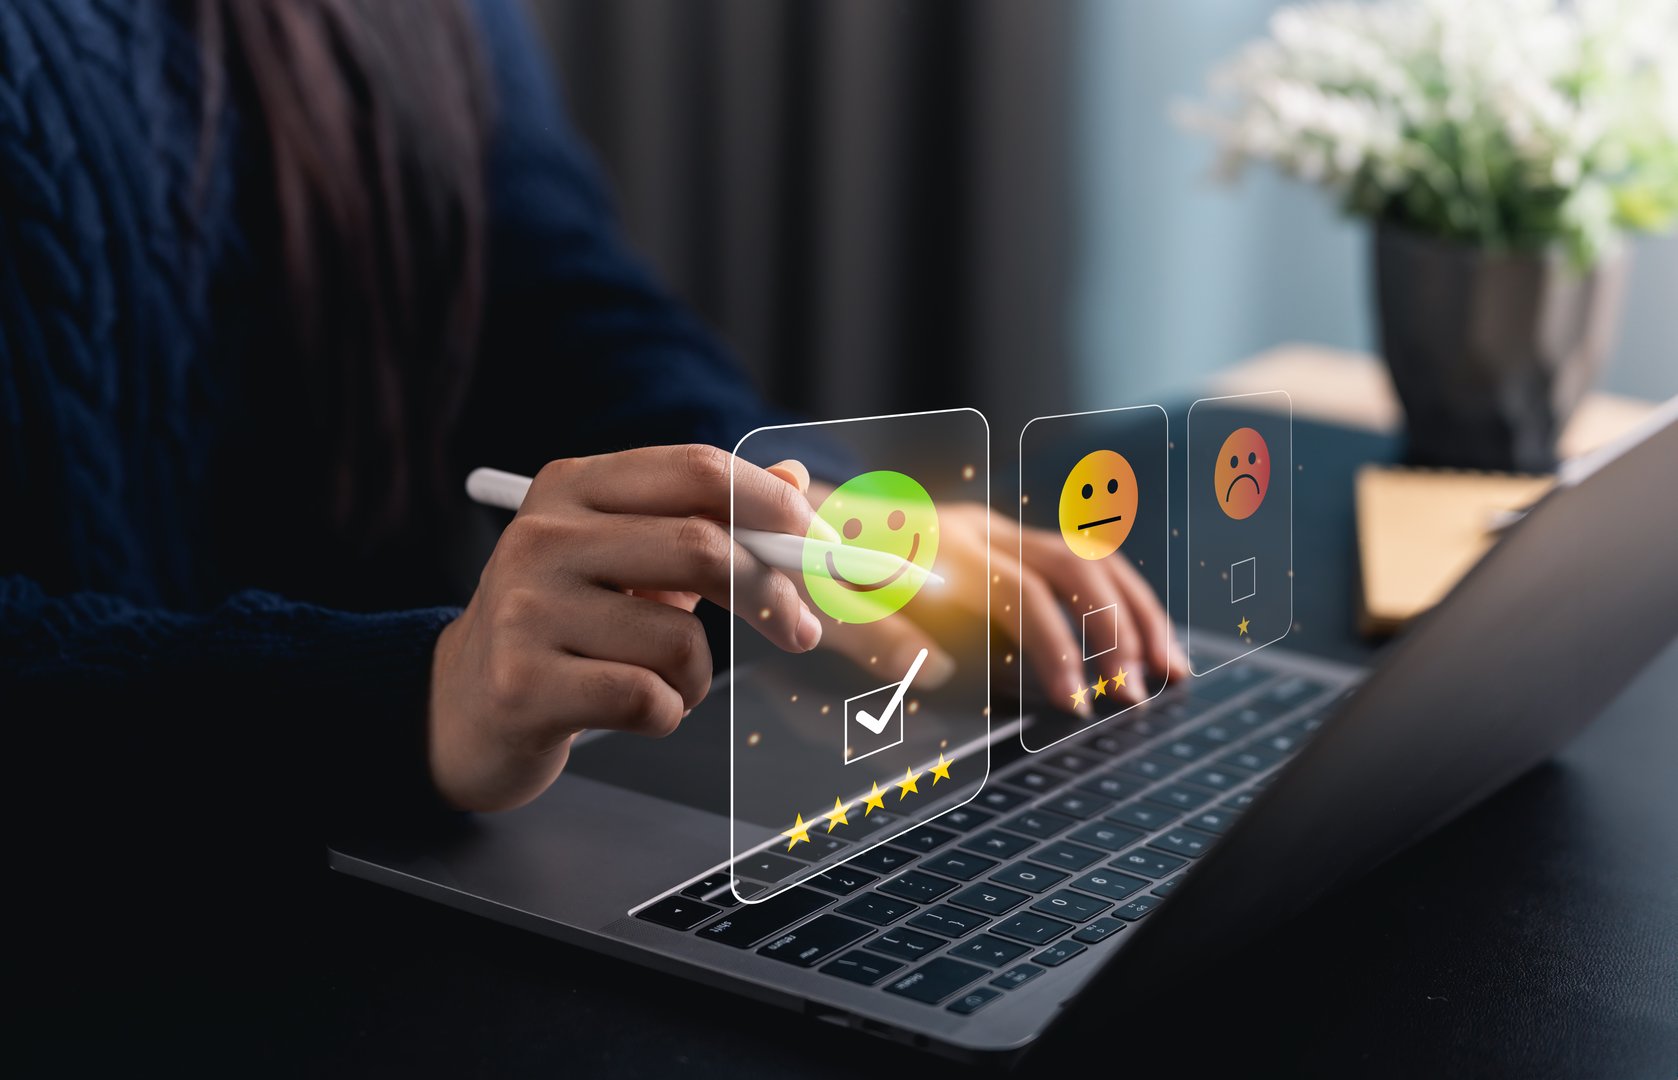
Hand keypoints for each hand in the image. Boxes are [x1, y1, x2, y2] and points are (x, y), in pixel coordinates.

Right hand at [428, 446, 819, 811]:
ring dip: (699, 675)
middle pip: (702, 547)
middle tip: (799, 630)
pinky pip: (649, 698)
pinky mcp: (523, 685)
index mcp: (570, 488)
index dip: (774, 504)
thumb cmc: (564, 627)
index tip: (821, 543)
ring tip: (663, 681)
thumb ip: (706, 519)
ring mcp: (526, 610)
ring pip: (681, 640)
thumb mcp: (628, 559)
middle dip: (770, 595)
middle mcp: (541, 537)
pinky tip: (631, 710)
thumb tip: (795, 481)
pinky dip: (667, 714)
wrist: (461, 707)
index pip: (696, 470)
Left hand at [810, 501, 1183, 713]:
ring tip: (1169, 672)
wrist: (802, 518)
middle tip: (1132, 696)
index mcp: (942, 545)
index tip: (1077, 703)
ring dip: (1135, 614)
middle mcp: (981, 528)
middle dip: (1113, 633)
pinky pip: (1082, 562)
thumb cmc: (817, 573)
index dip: (1056, 649)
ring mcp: (999, 529)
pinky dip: (1121, 601)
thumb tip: (943, 669)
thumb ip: (882, 636)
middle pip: (1073, 567)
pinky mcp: (1009, 540)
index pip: (1022, 594)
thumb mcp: (832, 607)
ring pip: (1090, 558)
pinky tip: (1147, 643)